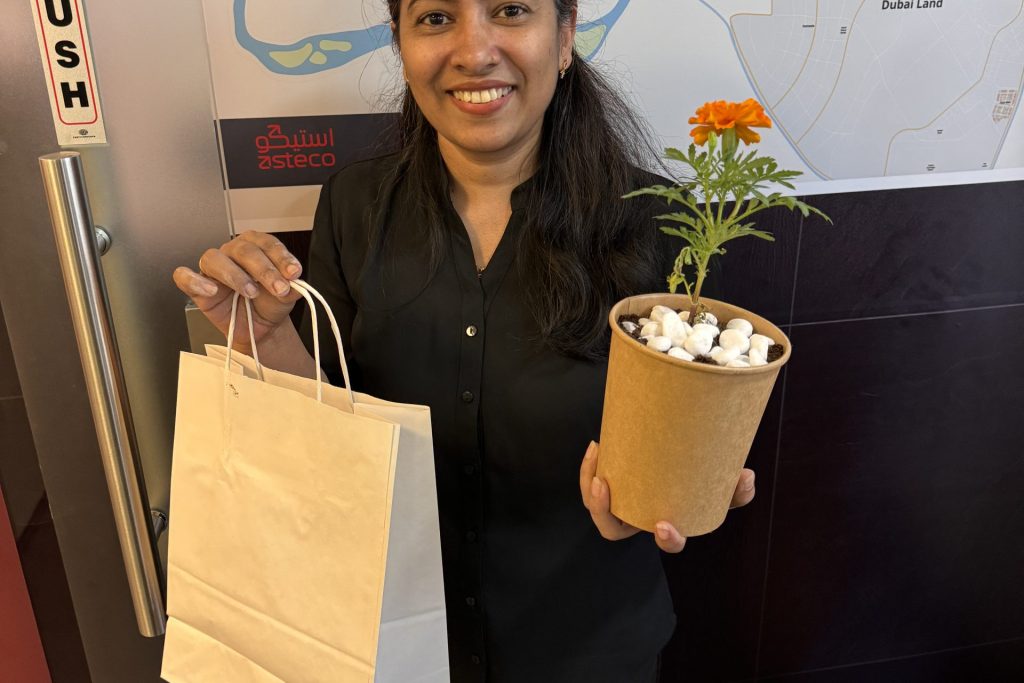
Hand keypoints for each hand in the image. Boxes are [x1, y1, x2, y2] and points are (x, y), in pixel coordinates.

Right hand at [172, 231, 303, 349]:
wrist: (258, 327)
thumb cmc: (269, 304)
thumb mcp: (287, 296)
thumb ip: (293, 287)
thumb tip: (295, 282)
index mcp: (256, 246)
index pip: (267, 243)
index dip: (281, 257)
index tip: (294, 273)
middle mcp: (233, 252)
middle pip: (244, 250)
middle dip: (264, 270)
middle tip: (279, 289)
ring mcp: (213, 268)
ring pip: (215, 258)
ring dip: (235, 275)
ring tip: (251, 292)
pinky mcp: (197, 286)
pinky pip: (184, 277)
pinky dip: (195, 281)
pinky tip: (211, 290)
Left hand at [579, 441, 755, 552]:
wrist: (670, 462)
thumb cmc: (697, 485)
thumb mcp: (719, 489)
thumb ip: (736, 490)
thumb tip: (747, 476)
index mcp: (669, 526)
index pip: (669, 543)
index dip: (668, 539)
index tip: (664, 526)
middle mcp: (640, 520)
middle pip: (611, 527)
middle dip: (603, 510)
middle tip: (604, 485)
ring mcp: (621, 506)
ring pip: (594, 505)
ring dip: (589, 482)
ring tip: (597, 452)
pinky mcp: (609, 487)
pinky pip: (592, 484)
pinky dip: (590, 467)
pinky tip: (597, 446)